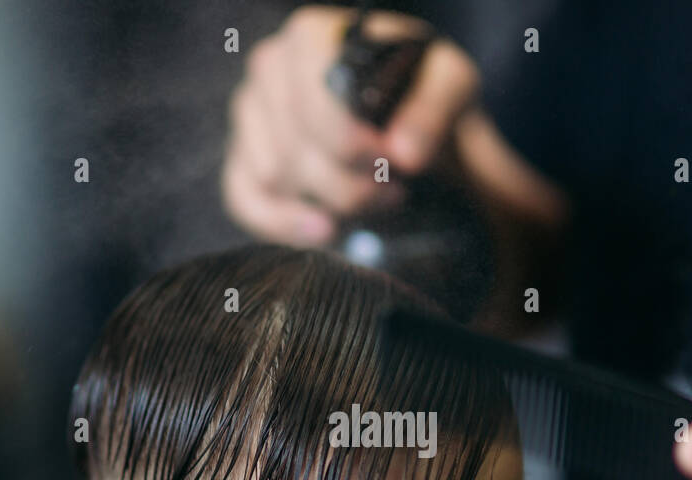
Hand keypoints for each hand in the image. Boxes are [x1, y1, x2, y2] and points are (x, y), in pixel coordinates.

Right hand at [221, 4, 480, 244]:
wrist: (409, 120)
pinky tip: (326, 231)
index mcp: (312, 37)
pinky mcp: (242, 157)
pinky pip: (244, 200)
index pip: (312, 104)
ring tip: (373, 198)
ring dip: (331, 204)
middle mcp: (271, 68)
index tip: (391, 164)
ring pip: (274, 178)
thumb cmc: (423, 95)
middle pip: (294, 149)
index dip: (351, 146)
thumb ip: (432, 114)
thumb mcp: (449, 87)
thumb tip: (404, 155)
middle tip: (391, 190)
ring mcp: (250, 114)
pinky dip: (285, 226)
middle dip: (349, 185)